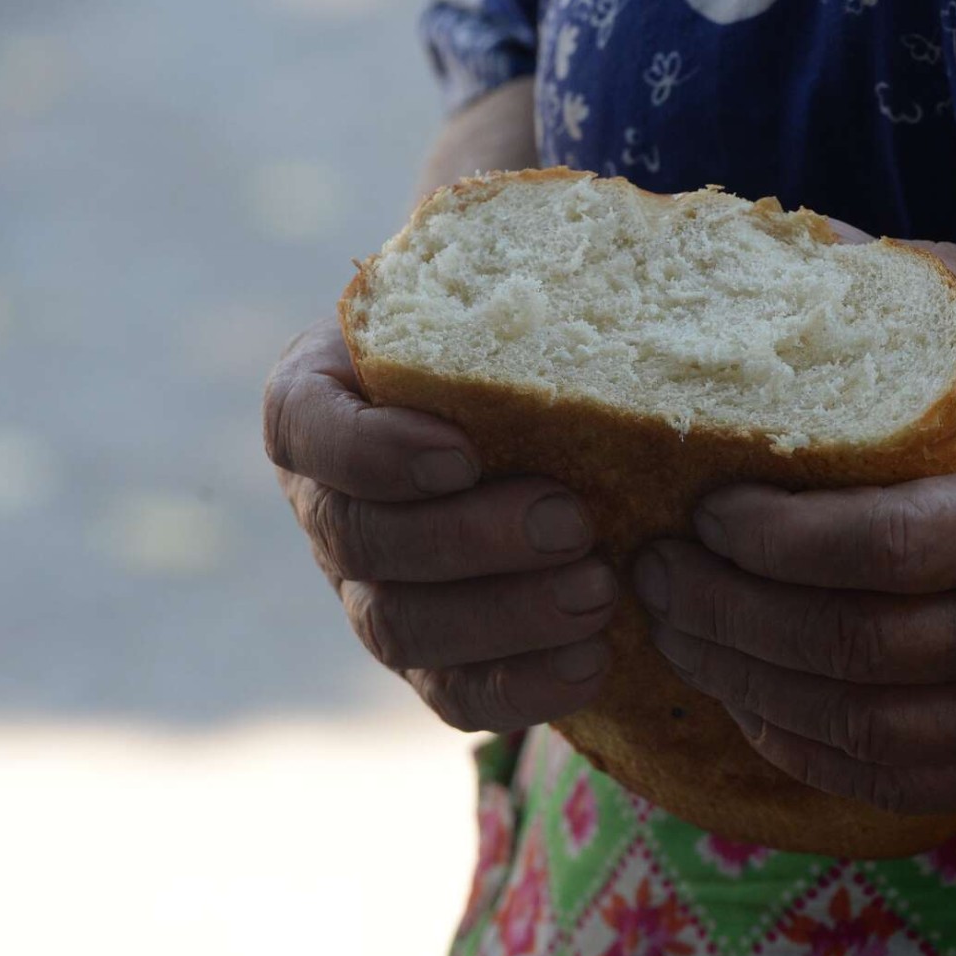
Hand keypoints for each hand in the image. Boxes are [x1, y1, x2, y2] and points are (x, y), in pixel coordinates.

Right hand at [264, 318, 615, 731]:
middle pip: (363, 540)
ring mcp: (370, 588)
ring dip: (504, 617)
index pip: (307, 426)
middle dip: (469, 539)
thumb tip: (648, 262)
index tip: (460, 450)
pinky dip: (522, 686)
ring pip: (401, 627)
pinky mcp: (430, 656)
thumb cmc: (518, 335)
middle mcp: (330, 502)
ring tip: (599, 592)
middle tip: (575, 521)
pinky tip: (596, 661)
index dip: (373, 450)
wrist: (530, 407)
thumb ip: (532, 288)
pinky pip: (451, 693)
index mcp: (322, 400)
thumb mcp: (508, 293)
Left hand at [635, 244, 955, 813]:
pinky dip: (804, 745)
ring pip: (860, 724)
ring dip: (744, 683)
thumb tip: (794, 251)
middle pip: (851, 648)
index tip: (699, 510)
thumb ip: (924, 295)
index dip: (770, 540)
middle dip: (725, 615)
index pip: (883, 549)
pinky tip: (748, 699)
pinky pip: (895, 776)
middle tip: (650, 574)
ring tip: (675, 630)